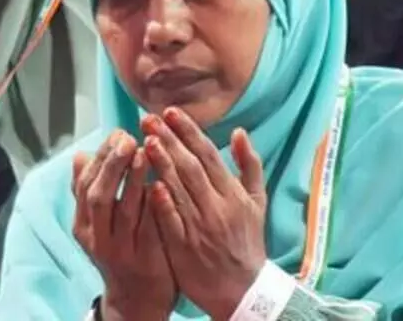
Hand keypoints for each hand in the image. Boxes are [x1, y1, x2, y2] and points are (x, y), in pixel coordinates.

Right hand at [73, 131, 177, 319]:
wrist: (138, 298)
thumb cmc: (122, 248)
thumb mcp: (99, 223)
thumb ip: (91, 191)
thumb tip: (79, 156)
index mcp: (85, 225)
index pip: (85, 184)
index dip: (101, 157)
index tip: (118, 133)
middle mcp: (97, 237)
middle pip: (98, 196)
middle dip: (112, 164)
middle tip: (128, 138)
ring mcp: (121, 250)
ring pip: (124, 211)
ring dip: (132, 180)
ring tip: (145, 153)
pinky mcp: (145, 260)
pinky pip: (148, 229)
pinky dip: (153, 206)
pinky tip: (161, 186)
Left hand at [142, 110, 267, 320]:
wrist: (242, 289)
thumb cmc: (248, 242)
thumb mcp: (257, 202)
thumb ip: (249, 165)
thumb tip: (238, 132)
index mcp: (233, 194)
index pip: (208, 155)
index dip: (188, 132)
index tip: (171, 112)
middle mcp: (217, 207)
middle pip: (190, 167)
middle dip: (169, 140)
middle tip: (148, 119)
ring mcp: (200, 227)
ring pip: (179, 189)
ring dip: (162, 164)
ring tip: (145, 141)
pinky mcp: (185, 247)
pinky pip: (171, 221)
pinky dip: (163, 202)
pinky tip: (150, 183)